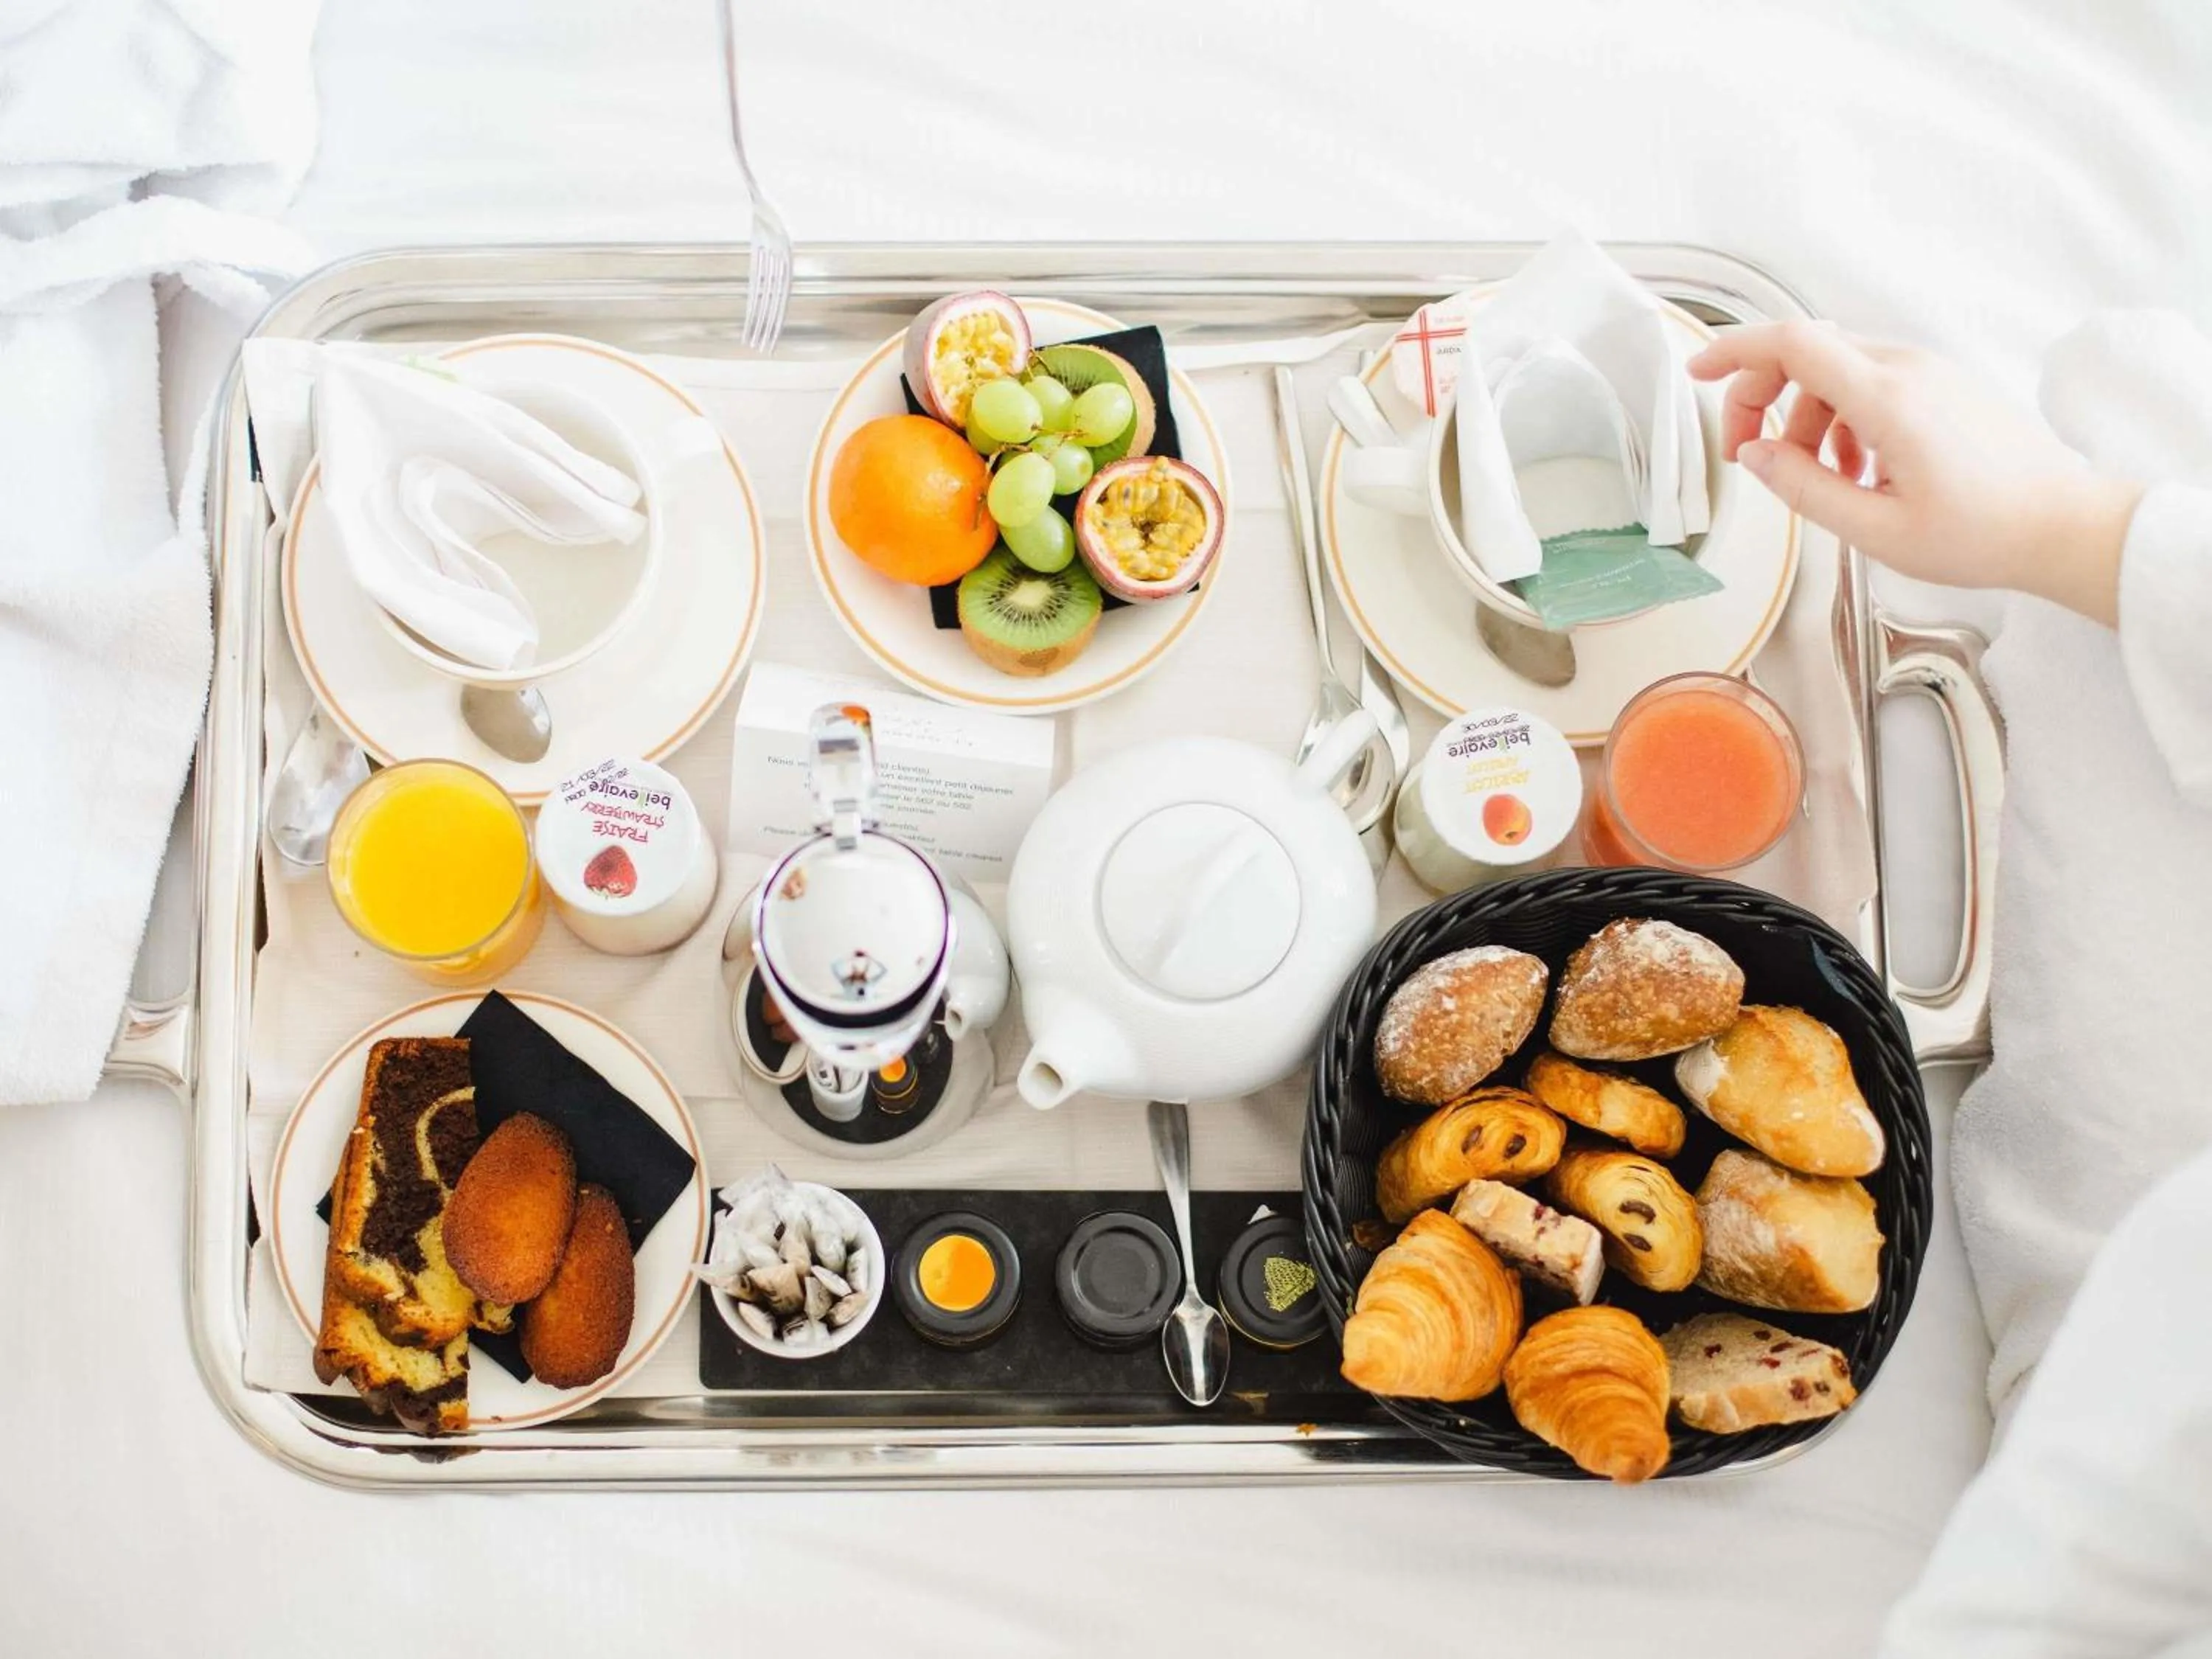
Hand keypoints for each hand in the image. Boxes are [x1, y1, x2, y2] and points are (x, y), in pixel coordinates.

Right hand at [1687, 323, 2141, 623]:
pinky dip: (1843, 416)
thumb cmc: (1982, 533)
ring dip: (1805, 415)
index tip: (1697, 375)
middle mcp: (1907, 369)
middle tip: (1747, 452)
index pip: (1792, 343)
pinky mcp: (1943, 385)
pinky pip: (1872, 382)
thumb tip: (1753, 456)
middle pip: (1808, 353)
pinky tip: (1857, 470)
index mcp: (1887, 399)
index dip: (1734, 352)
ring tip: (1817, 477)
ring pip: (1837, 369)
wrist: (2065, 525)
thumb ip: (1802, 488)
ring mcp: (1929, 372)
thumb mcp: (1875, 529)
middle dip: (1762, 396)